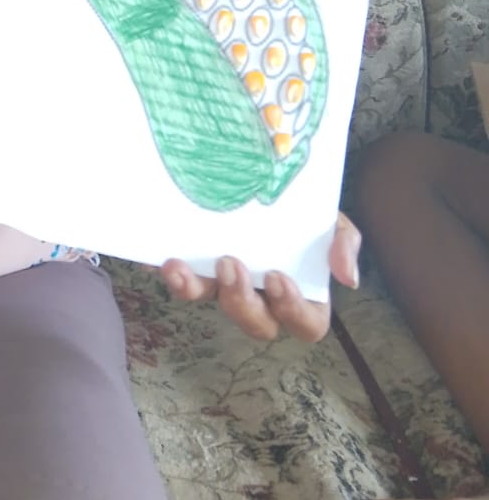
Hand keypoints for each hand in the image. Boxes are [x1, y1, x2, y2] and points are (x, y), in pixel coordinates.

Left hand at [158, 212, 360, 342]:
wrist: (265, 174)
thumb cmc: (307, 213)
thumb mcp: (332, 220)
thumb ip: (343, 243)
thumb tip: (347, 279)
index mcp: (300, 294)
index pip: (306, 324)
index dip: (292, 310)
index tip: (276, 278)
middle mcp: (261, 296)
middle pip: (255, 323)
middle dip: (241, 301)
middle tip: (229, 263)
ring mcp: (225, 283)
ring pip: (208, 301)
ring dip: (193, 289)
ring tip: (180, 267)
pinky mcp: (196, 265)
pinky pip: (178, 276)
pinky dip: (164, 270)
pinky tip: (152, 257)